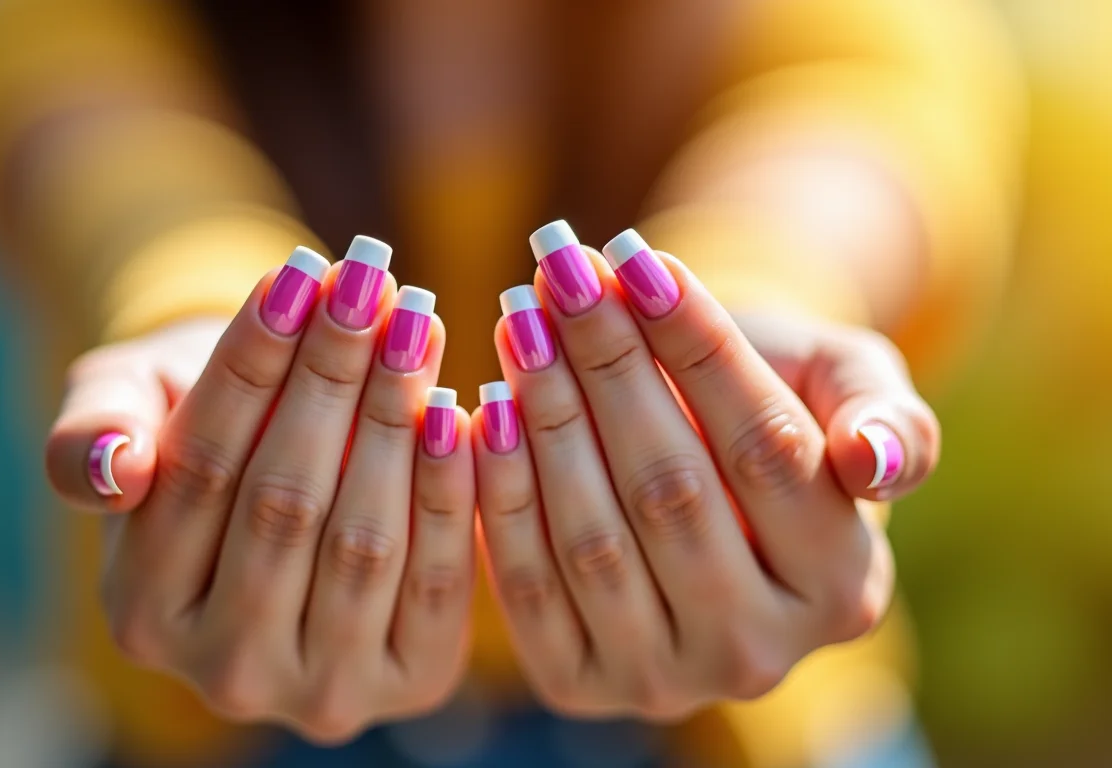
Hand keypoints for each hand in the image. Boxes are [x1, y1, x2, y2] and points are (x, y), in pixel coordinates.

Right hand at [44, 240, 475, 742]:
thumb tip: (115, 467)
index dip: (251, 365)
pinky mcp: (411, 681)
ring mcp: (322, 689)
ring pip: (362, 540)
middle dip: (332, 378)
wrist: (277, 481)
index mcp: (141, 615)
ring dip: (393, 417)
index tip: (295, 272)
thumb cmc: (192, 429)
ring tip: (415, 319)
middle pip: (284, 503)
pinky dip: (449, 490)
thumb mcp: (120, 412)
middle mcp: (225, 672)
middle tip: (370, 280)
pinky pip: (438, 580)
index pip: (200, 469)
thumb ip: (91, 436)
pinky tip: (456, 404)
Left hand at [473, 224, 938, 719]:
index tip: (639, 259)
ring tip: (520, 322)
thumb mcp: (850, 394)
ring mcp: (663, 680)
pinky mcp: (578, 683)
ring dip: (547, 418)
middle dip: (610, 370)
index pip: (767, 451)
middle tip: (562, 277)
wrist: (702, 476)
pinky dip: (500, 491)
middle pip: (673, 494)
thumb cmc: (782, 412)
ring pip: (594, 540)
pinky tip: (485, 405)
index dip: (699, 349)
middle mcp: (757, 654)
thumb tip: (876, 459)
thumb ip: (887, 417)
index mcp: (843, 588)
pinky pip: (527, 585)